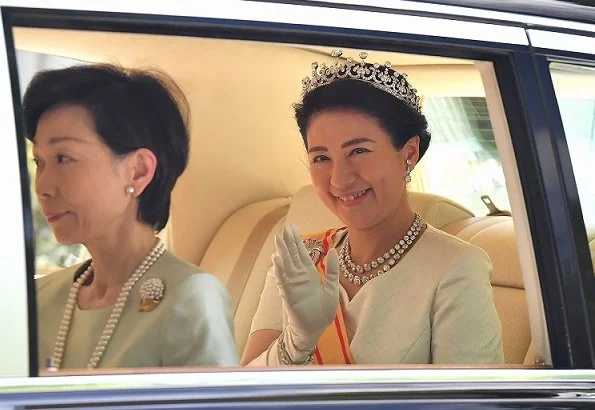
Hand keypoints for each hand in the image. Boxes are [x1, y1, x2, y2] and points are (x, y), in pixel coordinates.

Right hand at [273, 224, 339, 357]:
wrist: (314, 330)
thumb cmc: (322, 312)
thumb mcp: (332, 288)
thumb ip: (331, 270)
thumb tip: (332, 250)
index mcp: (309, 273)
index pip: (301, 252)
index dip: (296, 239)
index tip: (292, 226)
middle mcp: (299, 276)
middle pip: (291, 255)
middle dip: (288, 241)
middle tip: (284, 227)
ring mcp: (292, 284)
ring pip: (285, 264)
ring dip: (281, 251)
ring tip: (277, 238)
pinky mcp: (288, 294)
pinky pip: (282, 280)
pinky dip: (279, 269)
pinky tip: (276, 259)